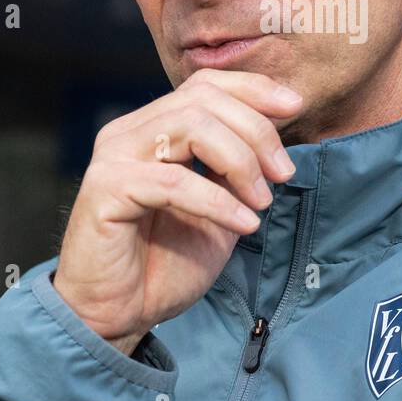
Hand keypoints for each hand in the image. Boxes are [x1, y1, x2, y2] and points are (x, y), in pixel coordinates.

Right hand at [52, 69, 301, 354]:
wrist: (118, 315)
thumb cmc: (164, 263)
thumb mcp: (219, 206)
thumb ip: (237, 168)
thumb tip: (277, 133)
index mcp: (153, 128)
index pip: (205, 85)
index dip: (254, 89)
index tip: (295, 107)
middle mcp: (129, 132)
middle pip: (203, 100)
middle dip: (256, 131)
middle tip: (284, 173)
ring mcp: (114, 157)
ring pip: (191, 127)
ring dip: (241, 161)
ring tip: (262, 201)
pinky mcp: (106, 189)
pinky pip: (174, 182)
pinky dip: (219, 201)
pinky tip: (245, 224)